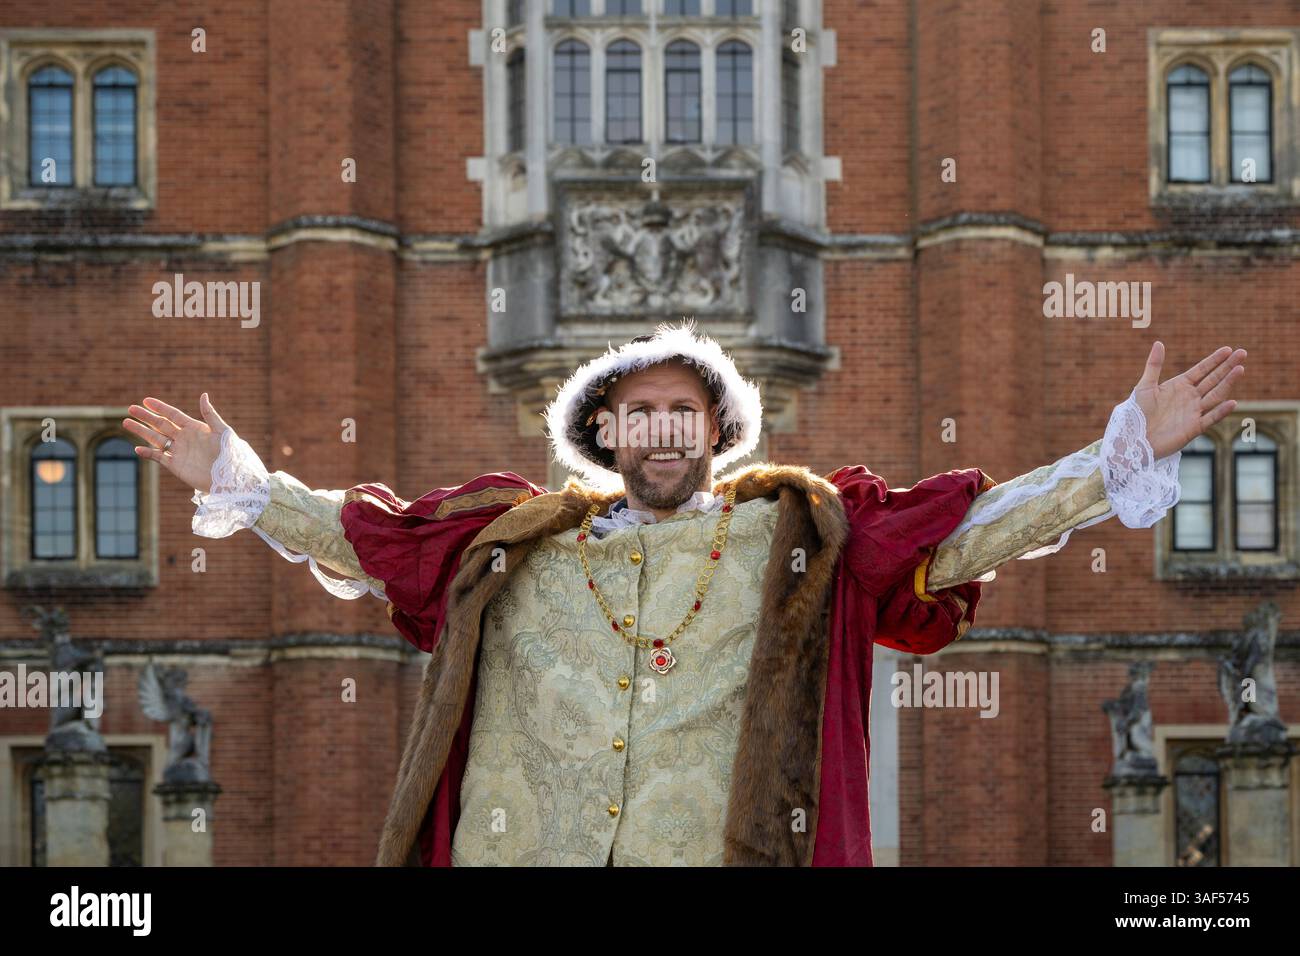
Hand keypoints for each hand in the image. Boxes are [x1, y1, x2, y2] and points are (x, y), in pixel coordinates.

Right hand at [123, 394, 229, 492]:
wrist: (230, 478)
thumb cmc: (231, 454)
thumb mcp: (222, 431)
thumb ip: (210, 414)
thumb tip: (203, 395)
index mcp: (195, 428)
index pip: (173, 414)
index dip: (160, 407)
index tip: (146, 400)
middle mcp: (184, 438)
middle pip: (160, 424)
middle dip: (146, 416)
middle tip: (130, 409)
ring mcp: (178, 451)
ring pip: (155, 438)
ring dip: (141, 431)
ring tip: (126, 422)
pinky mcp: (175, 465)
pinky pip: (158, 457)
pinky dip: (147, 453)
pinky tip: (137, 449)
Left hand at [1133, 343, 1245, 459]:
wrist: (1134, 438)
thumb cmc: (1137, 413)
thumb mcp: (1145, 386)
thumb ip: (1154, 365)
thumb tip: (1158, 342)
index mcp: (1180, 386)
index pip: (1202, 370)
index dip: (1215, 360)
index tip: (1228, 349)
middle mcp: (1190, 397)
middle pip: (1213, 379)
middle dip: (1228, 366)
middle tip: (1243, 353)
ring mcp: (1194, 412)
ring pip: (1216, 395)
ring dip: (1228, 383)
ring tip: (1240, 369)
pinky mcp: (1194, 428)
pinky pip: (1210, 418)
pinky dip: (1221, 411)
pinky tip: (1232, 402)